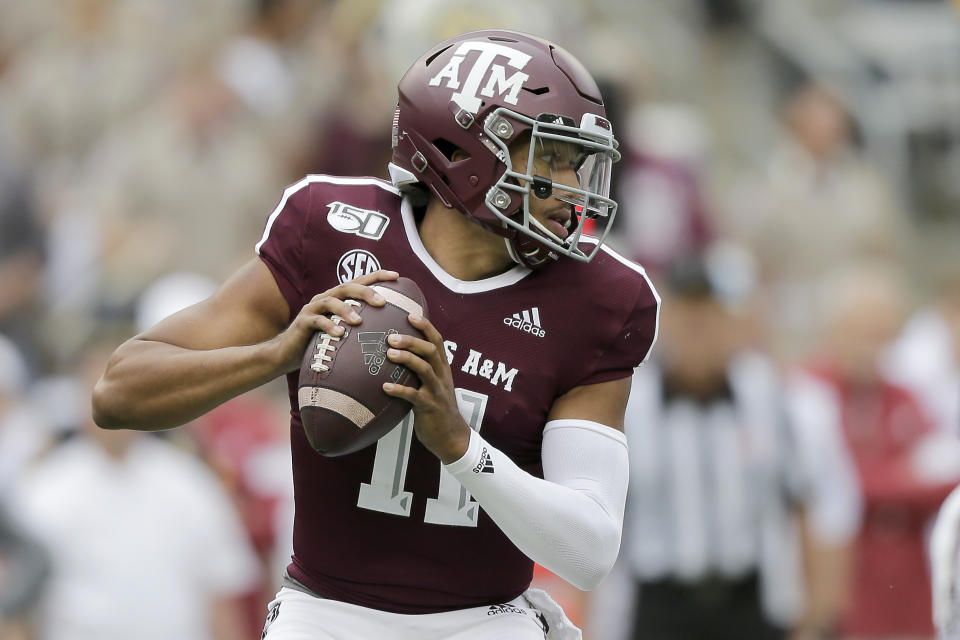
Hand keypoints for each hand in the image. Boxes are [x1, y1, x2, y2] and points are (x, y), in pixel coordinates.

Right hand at [269, 270, 398, 373]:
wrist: (288, 353)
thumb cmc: (322, 341)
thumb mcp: (343, 330)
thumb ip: (361, 325)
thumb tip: (392, 328)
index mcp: (338, 297)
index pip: (359, 282)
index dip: (377, 276)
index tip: (397, 276)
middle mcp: (326, 298)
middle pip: (347, 287)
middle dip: (365, 292)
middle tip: (382, 302)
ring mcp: (313, 309)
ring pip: (331, 301)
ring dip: (346, 309)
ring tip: (359, 321)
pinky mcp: (303, 323)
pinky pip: (316, 321)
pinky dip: (329, 326)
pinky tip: (340, 334)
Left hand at [382, 314, 470, 462]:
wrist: (451, 437)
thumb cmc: (437, 409)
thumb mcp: (433, 386)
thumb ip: (421, 371)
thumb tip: (397, 355)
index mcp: (443, 369)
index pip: (437, 342)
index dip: (426, 327)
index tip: (411, 315)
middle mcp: (442, 377)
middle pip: (431, 351)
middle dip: (412, 341)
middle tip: (391, 337)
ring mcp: (437, 392)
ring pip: (425, 369)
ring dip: (407, 360)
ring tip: (389, 354)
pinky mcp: (430, 408)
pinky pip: (414, 396)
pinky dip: (400, 390)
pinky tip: (385, 387)